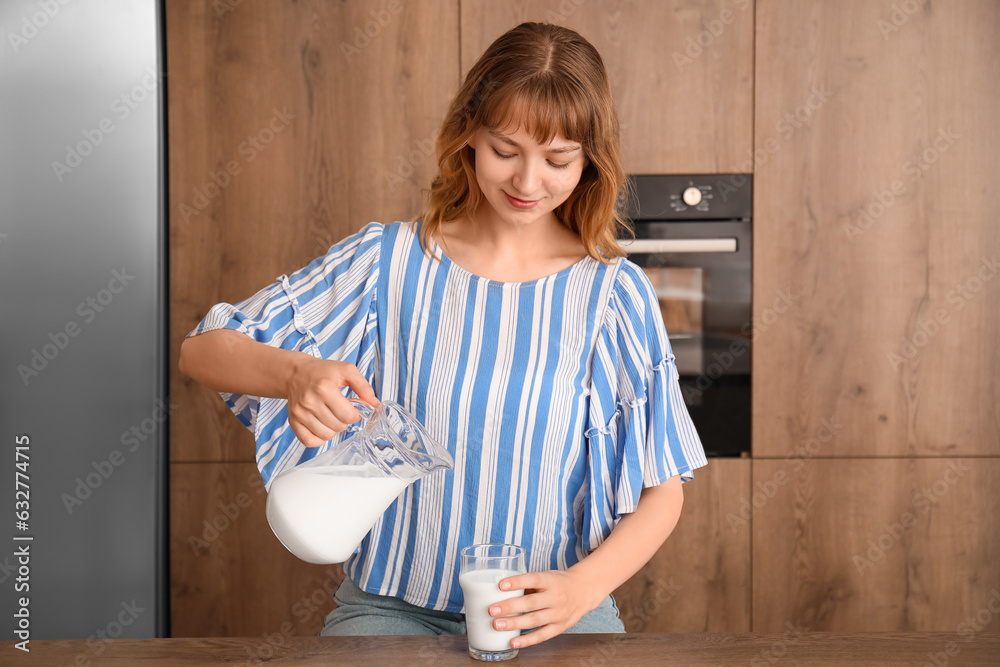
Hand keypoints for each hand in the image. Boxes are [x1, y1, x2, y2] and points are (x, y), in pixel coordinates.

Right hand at [284, 357, 378, 446]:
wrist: (296, 373)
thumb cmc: (323, 372)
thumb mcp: (346, 370)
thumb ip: (363, 386)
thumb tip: (375, 404)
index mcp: (324, 388)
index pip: (347, 415)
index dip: (355, 415)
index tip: (352, 408)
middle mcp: (310, 401)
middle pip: (338, 427)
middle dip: (344, 421)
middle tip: (340, 411)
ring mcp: (300, 413)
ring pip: (326, 436)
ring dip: (333, 430)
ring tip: (331, 417)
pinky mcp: (293, 421)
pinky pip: (309, 441)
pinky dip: (319, 438)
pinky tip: (322, 427)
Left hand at [488, 569, 604, 648]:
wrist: (584, 591)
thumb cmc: (558, 583)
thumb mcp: (547, 576)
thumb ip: (528, 584)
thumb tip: (500, 591)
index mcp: (550, 581)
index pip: (533, 580)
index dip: (517, 582)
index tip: (501, 585)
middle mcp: (555, 597)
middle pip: (531, 603)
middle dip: (510, 607)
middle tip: (492, 610)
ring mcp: (558, 614)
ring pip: (534, 620)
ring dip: (514, 624)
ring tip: (497, 625)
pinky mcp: (559, 627)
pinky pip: (542, 635)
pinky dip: (527, 640)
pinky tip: (513, 642)